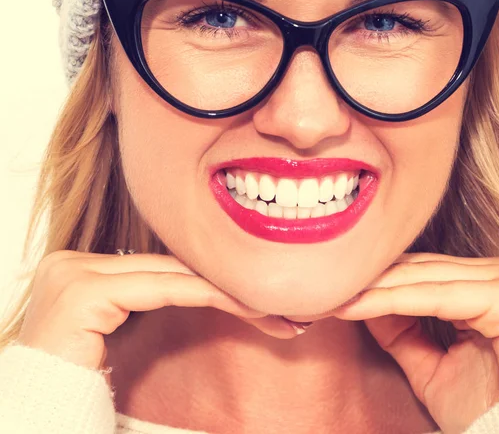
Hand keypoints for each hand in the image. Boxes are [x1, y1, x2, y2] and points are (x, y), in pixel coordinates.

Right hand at [16, 250, 270, 370]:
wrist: (40, 424)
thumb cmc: (84, 389)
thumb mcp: (127, 333)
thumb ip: (149, 298)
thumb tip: (205, 282)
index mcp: (78, 268)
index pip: (158, 266)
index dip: (209, 278)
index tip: (257, 297)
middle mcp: (70, 262)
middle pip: (166, 266)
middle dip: (223, 284)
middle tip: (277, 304)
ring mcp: (72, 273)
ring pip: (169, 273)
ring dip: (225, 289)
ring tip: (270, 307)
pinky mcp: (81, 292)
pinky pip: (161, 288)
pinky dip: (205, 294)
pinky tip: (244, 304)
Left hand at [329, 252, 498, 433]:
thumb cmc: (484, 409)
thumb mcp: (427, 365)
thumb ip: (399, 331)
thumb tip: (361, 300)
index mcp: (484, 284)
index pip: (419, 270)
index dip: (375, 281)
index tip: (333, 290)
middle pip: (418, 269)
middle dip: (370, 282)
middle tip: (324, 288)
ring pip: (425, 279)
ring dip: (376, 289)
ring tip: (336, 296)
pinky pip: (441, 295)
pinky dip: (397, 300)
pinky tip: (362, 305)